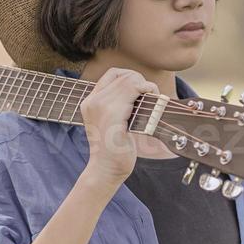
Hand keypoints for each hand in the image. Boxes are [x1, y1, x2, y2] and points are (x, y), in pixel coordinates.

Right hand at [78, 67, 157, 184]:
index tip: (141, 92)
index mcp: (90, 101)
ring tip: (153, 101)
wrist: (106, 169)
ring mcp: (101, 106)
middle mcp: (93, 101)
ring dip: (147, 87)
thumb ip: (118, 105)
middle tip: (152, 97)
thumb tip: (140, 89)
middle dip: (142, 83)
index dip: (131, 77)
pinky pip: (133, 91)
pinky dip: (147, 92)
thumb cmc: (113, 149)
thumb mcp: (110, 122)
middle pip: (124, 76)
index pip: (113, 74)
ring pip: (130, 81)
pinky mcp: (113, 114)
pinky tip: (152, 105)